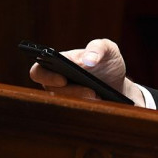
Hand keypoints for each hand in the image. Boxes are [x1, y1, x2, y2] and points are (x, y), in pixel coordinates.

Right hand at [29, 38, 144, 105]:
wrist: (119, 80)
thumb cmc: (109, 60)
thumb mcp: (108, 48)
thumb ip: (98, 48)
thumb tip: (88, 60)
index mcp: (59, 62)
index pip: (38, 71)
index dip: (46, 77)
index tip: (63, 80)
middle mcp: (57, 80)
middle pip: (52, 90)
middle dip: (71, 92)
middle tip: (90, 91)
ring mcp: (66, 95)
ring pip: (63, 102)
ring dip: (80, 99)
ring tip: (97, 95)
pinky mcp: (76, 106)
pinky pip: (74, 110)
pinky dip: (86, 107)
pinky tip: (99, 102)